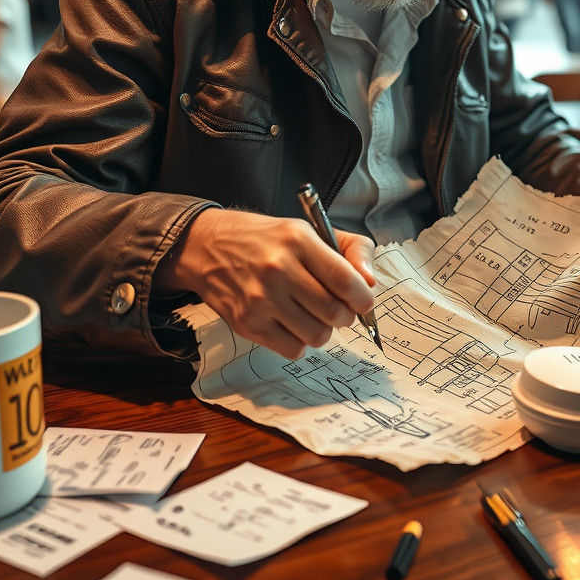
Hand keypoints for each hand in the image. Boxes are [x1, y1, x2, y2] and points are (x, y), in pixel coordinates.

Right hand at [158, 208, 375, 358]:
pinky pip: (293, 349)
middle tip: (340, 309)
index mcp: (298, 240)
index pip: (346, 281)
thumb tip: (370, 284)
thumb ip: (350, 251)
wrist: (208, 246)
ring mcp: (260, 299)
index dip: (364, 298)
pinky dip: (301, 342)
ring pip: (317, 335)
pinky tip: (293, 324)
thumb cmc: (266, 239)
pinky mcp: (247, 324)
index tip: (364, 301)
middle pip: (334, 312)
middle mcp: (278, 269)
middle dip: (346, 316)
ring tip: (313, 315)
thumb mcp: (308, 229)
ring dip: (324, 330)